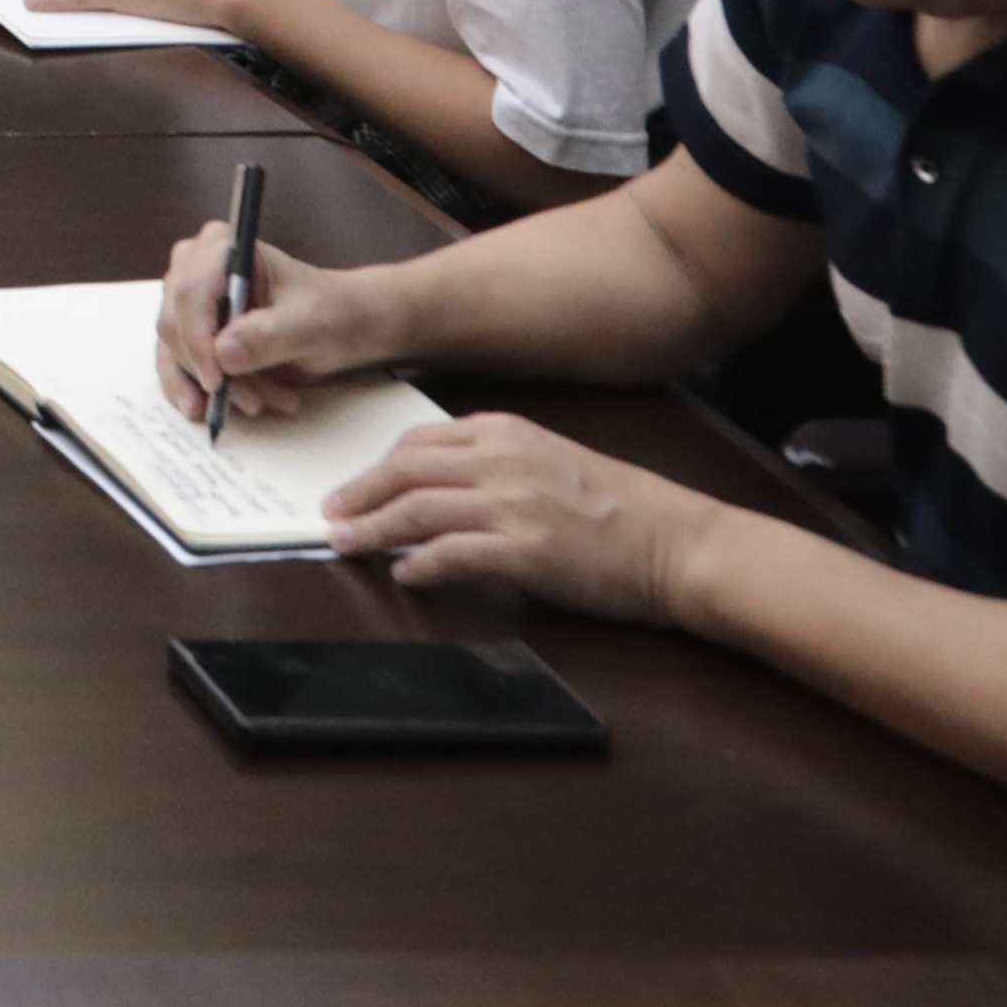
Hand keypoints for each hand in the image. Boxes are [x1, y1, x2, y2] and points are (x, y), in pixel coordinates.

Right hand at [151, 223, 403, 427]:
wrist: (340, 325)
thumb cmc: (328, 311)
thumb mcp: (309, 324)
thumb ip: (268, 335)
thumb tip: (222, 353)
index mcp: (222, 247)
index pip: (190, 293)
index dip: (197, 339)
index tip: (217, 381)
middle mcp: (196, 268)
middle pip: (175, 323)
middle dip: (210, 369)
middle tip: (252, 400)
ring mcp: (190, 301)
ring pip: (175, 351)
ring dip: (211, 386)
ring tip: (259, 403)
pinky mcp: (191, 331)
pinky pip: (175, 366)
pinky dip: (197, 392)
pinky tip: (221, 411)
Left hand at [324, 414, 724, 624]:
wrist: (676, 541)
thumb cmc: (621, 507)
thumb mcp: (549, 460)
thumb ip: (493, 466)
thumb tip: (436, 492)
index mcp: (505, 431)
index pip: (417, 444)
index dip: (374, 468)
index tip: (349, 488)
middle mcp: (502, 459)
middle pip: (405, 472)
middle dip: (358, 495)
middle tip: (329, 518)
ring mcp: (512, 504)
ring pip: (418, 511)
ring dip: (373, 530)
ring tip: (345, 546)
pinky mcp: (526, 550)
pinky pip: (453, 554)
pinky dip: (420, 564)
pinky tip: (404, 575)